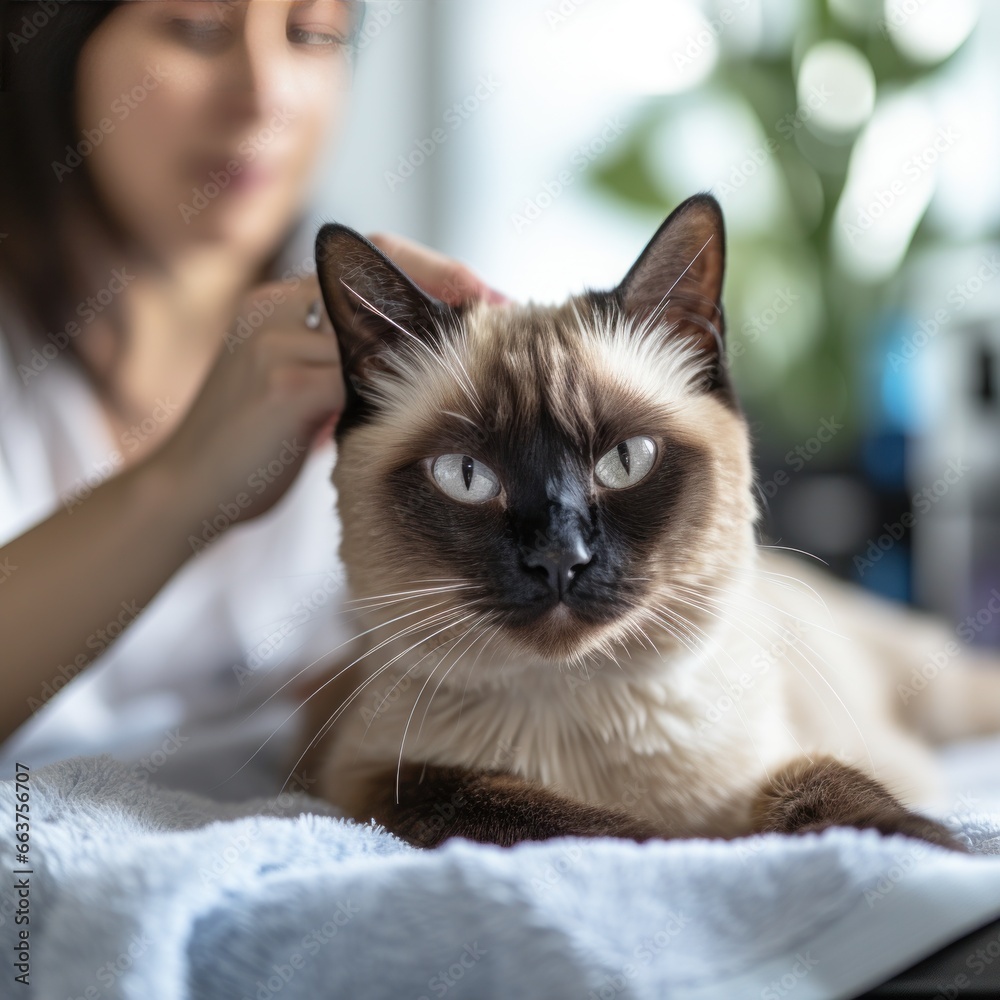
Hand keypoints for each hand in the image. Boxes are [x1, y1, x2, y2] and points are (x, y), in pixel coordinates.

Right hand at [152, 238, 503, 532]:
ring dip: (435, 337)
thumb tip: (416, 362)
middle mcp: (274, 308)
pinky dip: (403, 381)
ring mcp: (274, 342)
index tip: (487, 296)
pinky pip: (360, 372)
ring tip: (485, 352)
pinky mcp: (280, 386)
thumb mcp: (301, 395)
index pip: (367, 258)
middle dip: (450, 290)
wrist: (183, 495)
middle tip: (505, 314)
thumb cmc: (250, 450)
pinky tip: (438, 396)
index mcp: (279, 304)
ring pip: (377, 322)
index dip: (433, 269)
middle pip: (379, 274)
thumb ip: (344, 368)